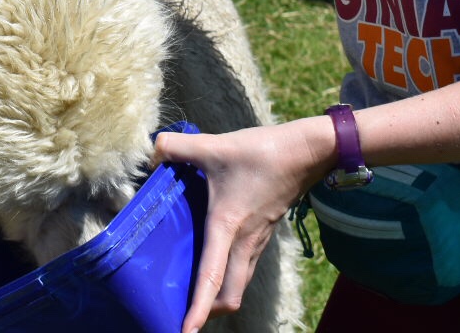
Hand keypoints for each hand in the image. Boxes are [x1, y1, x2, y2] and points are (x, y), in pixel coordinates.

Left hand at [155, 118, 334, 332]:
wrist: (307, 153)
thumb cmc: (262, 152)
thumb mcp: (213, 145)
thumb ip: (175, 147)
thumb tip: (152, 152)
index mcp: (227, 226)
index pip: (212, 278)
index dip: (198, 309)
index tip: (185, 332)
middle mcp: (243, 242)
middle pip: (230, 296)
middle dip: (208, 312)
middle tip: (182, 315)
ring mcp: (256, 241)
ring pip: (238, 284)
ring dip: (219, 296)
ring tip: (191, 296)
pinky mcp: (262, 234)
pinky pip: (243, 267)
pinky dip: (228, 277)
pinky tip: (210, 261)